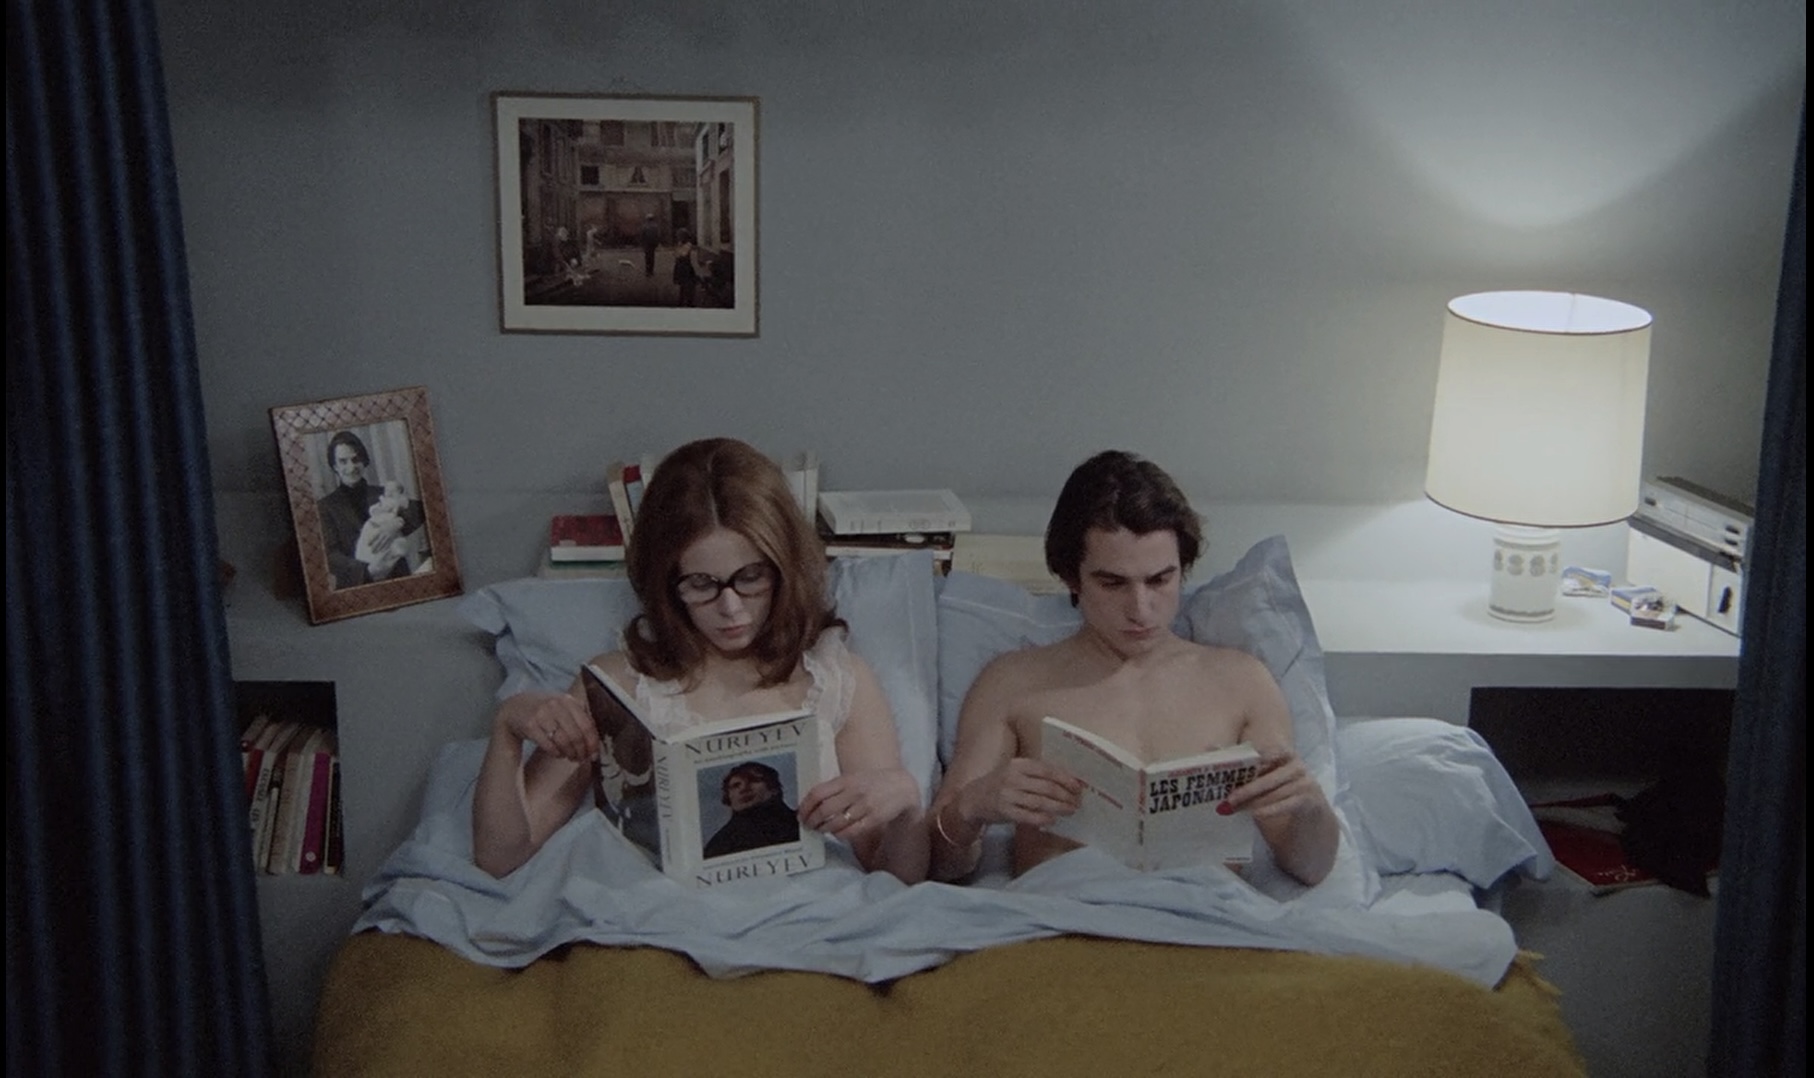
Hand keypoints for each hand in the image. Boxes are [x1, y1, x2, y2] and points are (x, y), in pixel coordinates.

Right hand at [497, 691, 597, 763]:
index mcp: (568, 700)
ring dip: (569, 753)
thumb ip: (580, 718)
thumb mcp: (562, 707)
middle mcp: (556, 705)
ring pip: (563, 741)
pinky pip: (549, 745)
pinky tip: (558, 753)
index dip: (593, 742)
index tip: (594, 754)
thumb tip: (595, 745)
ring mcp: (542, 714)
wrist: (514, 708)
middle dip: (581, 751)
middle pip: (576, 735)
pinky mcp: (530, 725)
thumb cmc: (544, 711)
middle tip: (581, 759)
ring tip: (570, 757)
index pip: (587, 724)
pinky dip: (556, 753)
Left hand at [798, 767, 918, 841]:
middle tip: (808, 825)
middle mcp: (854, 792)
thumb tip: (812, 803)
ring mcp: (864, 806)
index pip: (818, 793)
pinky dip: (840, 834)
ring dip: (824, 829)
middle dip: (812, 820)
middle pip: (824, 810)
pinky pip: (851, 831)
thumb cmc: (873, 783)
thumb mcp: (854, 778)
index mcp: (846, 780)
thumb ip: (835, 788)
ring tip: (820, 830)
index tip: (801, 814)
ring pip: (836, 822)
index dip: (805, 806)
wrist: (902, 787)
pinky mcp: (873, 819)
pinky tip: (836, 833)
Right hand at [955, 756, 1082, 830]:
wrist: (973, 798)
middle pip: (1046, 787)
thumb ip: (1036, 774)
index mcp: (1018, 764)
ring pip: (1040, 802)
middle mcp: (1013, 778)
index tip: (1078, 786)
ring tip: (1071, 811)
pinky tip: (1053, 820)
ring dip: (1059, 808)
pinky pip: (1029, 816)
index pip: (1047, 769)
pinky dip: (1043, 819)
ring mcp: (1008, 795)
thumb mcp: (1015, 771)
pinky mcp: (1005, 811)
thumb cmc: (1001, 784)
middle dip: (1066, 796)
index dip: (1065, 778)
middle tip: (1077, 802)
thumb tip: (1067, 780)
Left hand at [1220, 750, 1325, 822]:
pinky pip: (1286, 804)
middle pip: (1266, 777)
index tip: (1226, 770)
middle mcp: (1296, 765)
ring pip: (1274, 793)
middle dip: (1244, 789)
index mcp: (1284, 754)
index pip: (1262, 754)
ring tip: (1233, 809)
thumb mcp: (1262, 778)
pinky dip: (1269, 810)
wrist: (1309, 819)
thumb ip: (1242, 765)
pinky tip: (1255, 815)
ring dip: (1251, 802)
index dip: (1244, 762)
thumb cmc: (1279, 793)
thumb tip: (1211, 747)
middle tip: (1226, 798)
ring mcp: (1305, 782)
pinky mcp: (1309, 800)